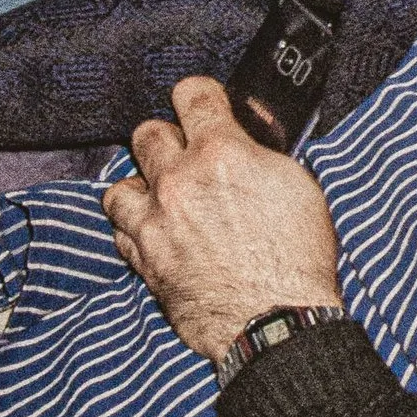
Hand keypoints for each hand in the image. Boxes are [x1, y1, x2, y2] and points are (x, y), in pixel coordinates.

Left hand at [102, 75, 342, 365]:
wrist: (276, 321)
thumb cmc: (297, 259)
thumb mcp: (297, 187)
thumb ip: (260, 156)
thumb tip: (245, 143)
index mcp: (222, 154)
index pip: (192, 95)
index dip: (200, 94)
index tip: (202, 102)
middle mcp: (179, 181)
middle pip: (146, 133)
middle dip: (167, 139)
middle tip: (186, 155)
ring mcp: (154, 222)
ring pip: (119, 184)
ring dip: (141, 187)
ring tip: (162, 198)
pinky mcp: (144, 260)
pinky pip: (120, 232)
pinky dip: (135, 230)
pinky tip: (158, 234)